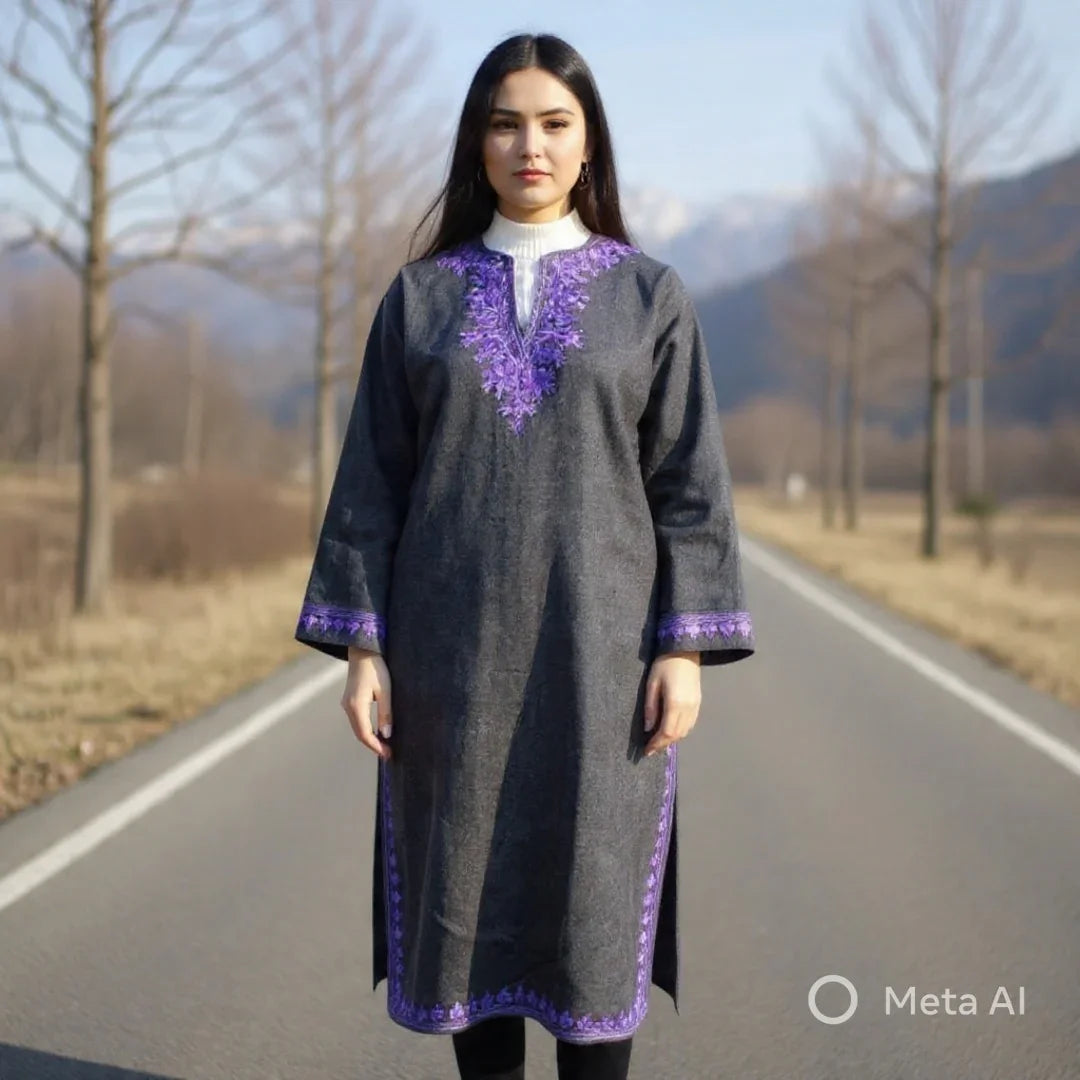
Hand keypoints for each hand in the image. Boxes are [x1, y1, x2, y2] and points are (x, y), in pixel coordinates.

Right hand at [342, 646, 392, 760]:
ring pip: (357, 728)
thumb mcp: (385, 690)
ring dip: (369, 738)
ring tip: (384, 745)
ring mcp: (346, 704)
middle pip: (359, 733)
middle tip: (388, 753)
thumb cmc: (376, 668)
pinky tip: (376, 731)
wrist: (362, 650)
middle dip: (373, 745)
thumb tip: (386, 734)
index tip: (388, 754)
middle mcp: (348, 707)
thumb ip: (386, 713)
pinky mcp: (349, 700)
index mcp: (356, 706)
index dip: (376, 746)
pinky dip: (366, 729)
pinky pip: (357, 720)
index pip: (365, 734)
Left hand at [643, 651, 700, 756]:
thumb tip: (648, 728)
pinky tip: (671, 730)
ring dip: (672, 739)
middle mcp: (688, 709)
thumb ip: (650, 707)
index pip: (666, 732)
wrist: (685, 651)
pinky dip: (681, 731)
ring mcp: (696, 706)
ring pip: (685, 731)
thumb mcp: (652, 684)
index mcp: (675, 704)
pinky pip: (690, 724)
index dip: (656, 744)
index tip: (646, 751)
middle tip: (651, 749)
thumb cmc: (664, 665)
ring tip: (659, 741)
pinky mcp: (698, 703)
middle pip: (677, 735)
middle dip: (663, 744)